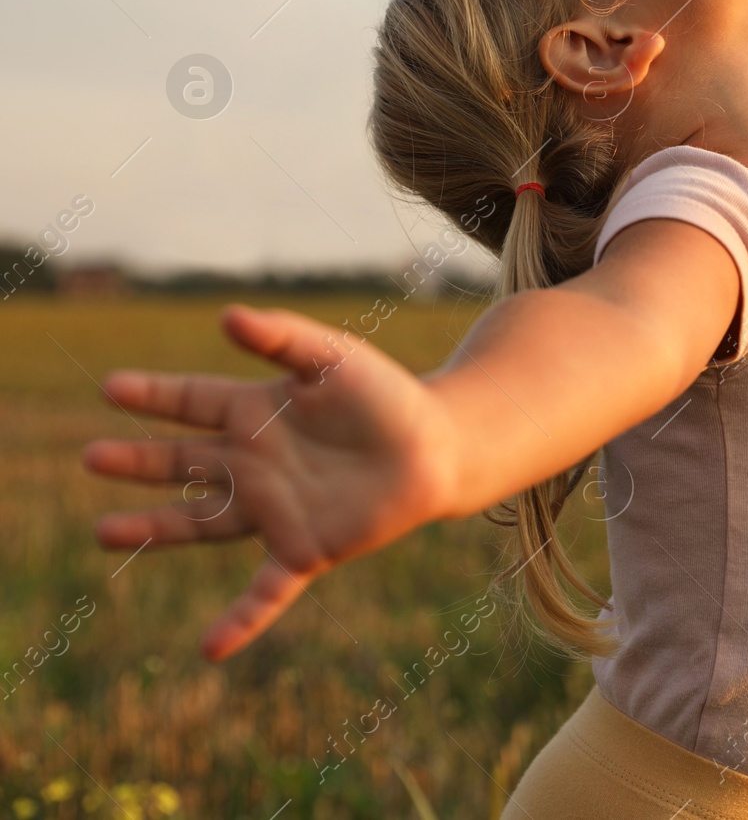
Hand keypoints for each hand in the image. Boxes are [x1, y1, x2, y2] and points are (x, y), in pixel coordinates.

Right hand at [83, 305, 457, 660]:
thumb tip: (226, 315)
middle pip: (184, 463)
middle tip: (91, 457)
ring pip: (203, 524)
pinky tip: (210, 649)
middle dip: (138, 461)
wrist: (438, 449)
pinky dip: (242, 621)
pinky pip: (266, 592)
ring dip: (155, 530)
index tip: (113, 389)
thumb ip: (283, 337)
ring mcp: (275, 509)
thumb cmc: (385, 397)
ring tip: (103, 532)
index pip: (193, 401)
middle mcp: (255, 464)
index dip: (154, 396)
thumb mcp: (333, 358)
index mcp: (257, 414)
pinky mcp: (305, 549)